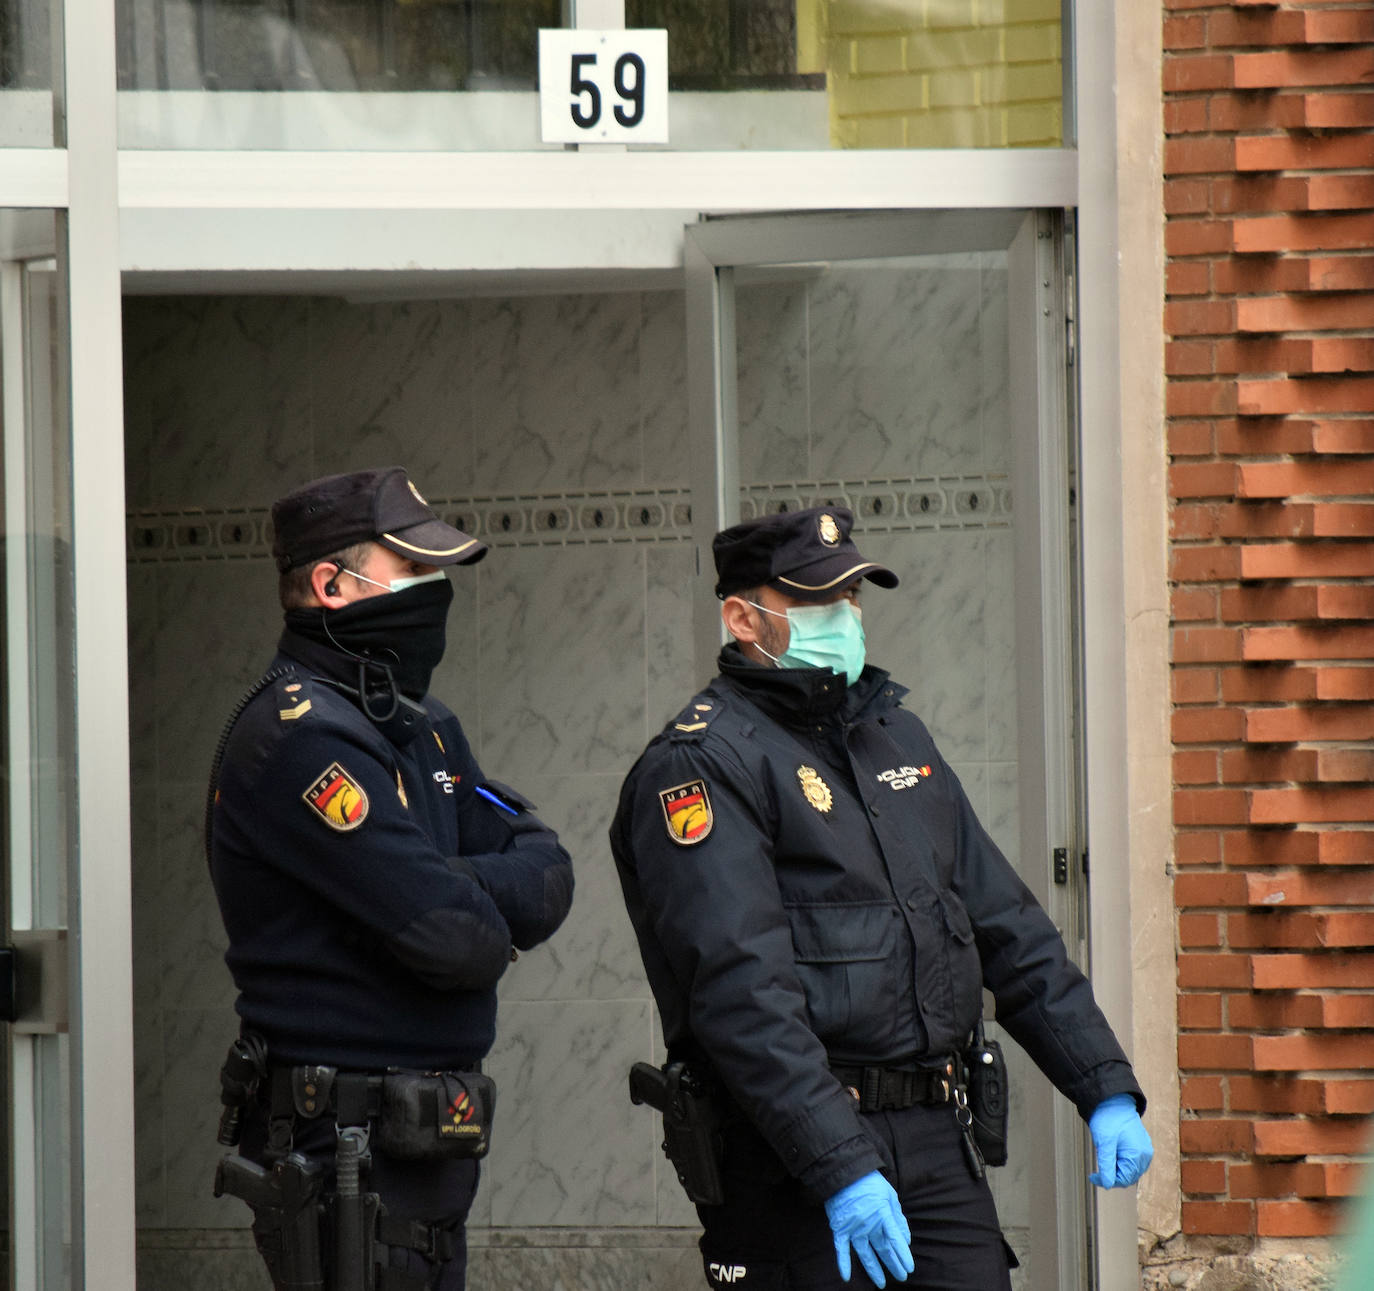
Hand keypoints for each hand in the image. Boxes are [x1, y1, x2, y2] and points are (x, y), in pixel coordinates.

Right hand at [823, 1171, 913, 1286]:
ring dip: (874, 1270)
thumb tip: (906, 1239)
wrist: (843, 1170)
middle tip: (902, 1277)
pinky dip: (843, 1262)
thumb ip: (898, 1217)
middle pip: (883, 1249)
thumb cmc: (869, 1181)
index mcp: (883, 1213)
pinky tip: (846, 1278)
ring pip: (865, 1254)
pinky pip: (841, 1248)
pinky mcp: (839, 1228)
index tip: (910, 1268)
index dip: (903, 1254)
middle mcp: (869, 1224)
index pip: (895, 1239)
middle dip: (893, 1264)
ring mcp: (853, 1227)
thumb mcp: (890, 1195)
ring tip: (881, 1284)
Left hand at [1088, 1094, 1153, 1187]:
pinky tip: (1112, 1151)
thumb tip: (1107, 1184)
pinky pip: (1131, 1161)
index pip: (1124, 1179)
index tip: (1093, 1176)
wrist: (1112, 1100)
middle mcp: (1145, 1155)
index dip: (1107, 1180)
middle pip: (1128, 1177)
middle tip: (1098, 1164)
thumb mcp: (1104, 1143)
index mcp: (1138, 1155)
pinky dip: (1120, 1161)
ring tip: (1106, 1152)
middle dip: (1112, 1173)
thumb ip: (1106, 1165)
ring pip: (1129, 1170)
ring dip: (1116, 1167)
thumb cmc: (1108, 1118)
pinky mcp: (1141, 1146)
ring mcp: (1144, 1150)